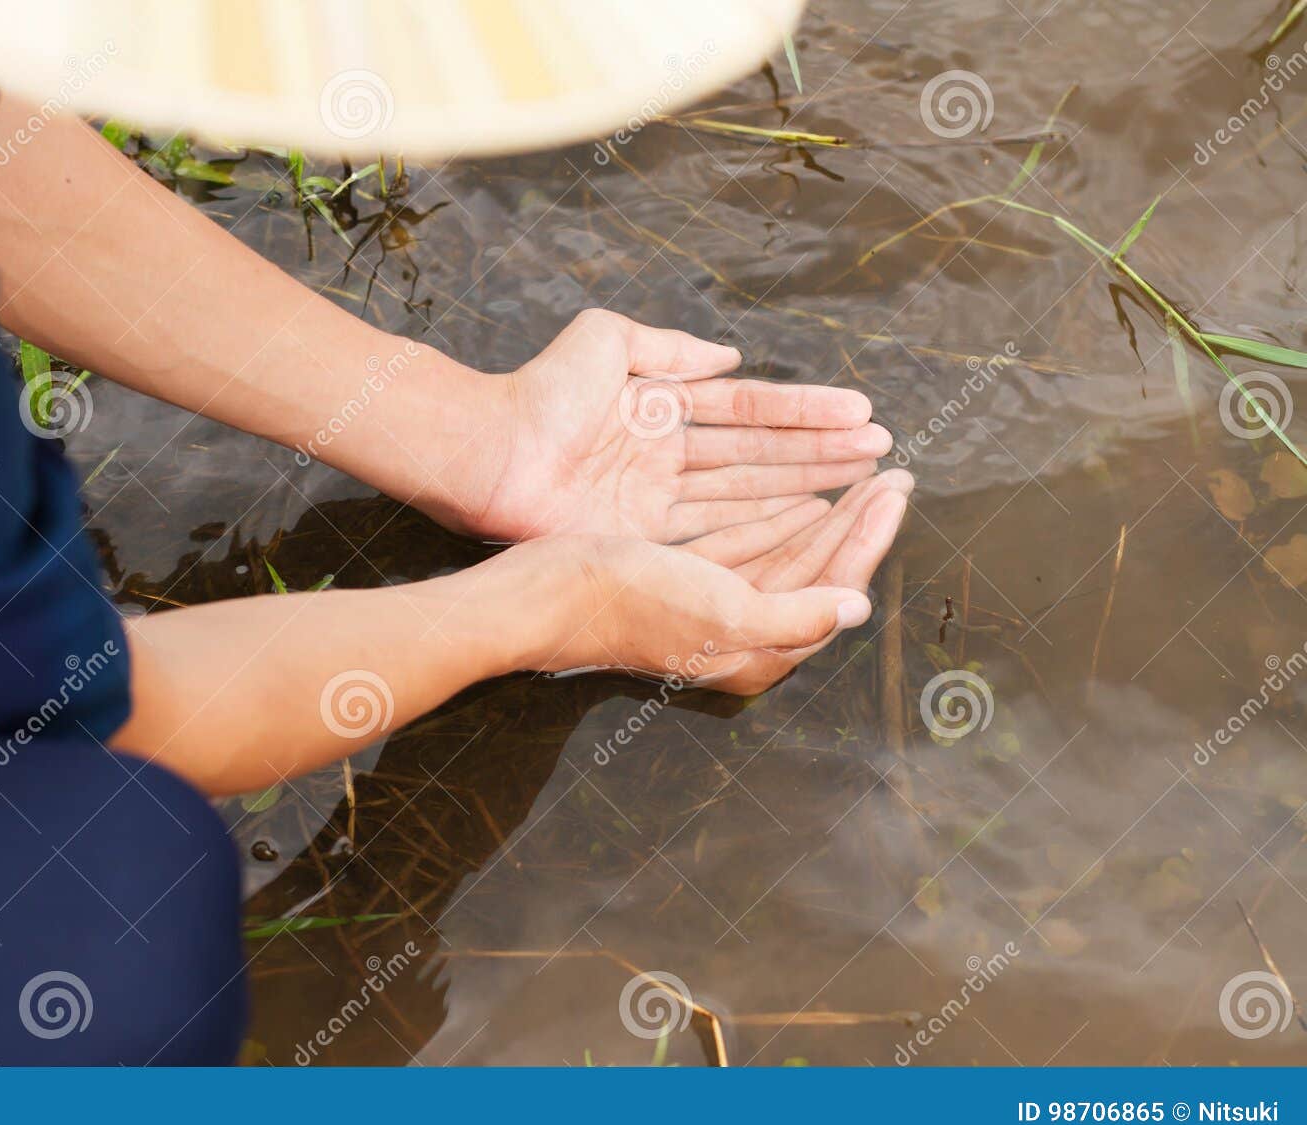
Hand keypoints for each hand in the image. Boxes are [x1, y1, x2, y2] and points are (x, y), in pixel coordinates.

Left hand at [468, 309, 891, 544]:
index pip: (747, 410)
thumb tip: (728, 356)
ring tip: (864, 479)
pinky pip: (716, 529)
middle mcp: (668, 455)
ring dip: (806, 486)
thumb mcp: (607, 341)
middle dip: (822, 452)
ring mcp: (659, 499)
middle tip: (884, 451)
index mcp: (661, 406)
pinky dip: (762, 525)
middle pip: (759, 454)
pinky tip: (810, 519)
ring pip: (748, 492)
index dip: (803, 411)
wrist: (489, 448)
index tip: (859, 412)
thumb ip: (670, 348)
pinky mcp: (644, 536)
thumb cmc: (540, 391)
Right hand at [494, 468, 911, 694]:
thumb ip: (797, 614)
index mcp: (758, 651)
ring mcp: (712, 610)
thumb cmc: (630, 602)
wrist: (546, 597)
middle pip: (818, 572)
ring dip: (826, 518)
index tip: (895, 490)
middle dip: (858, 524)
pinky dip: (778, 523)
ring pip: (787, 557)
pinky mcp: (685, 584)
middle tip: (894, 476)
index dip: (869, 539)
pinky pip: (749, 550)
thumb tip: (858, 607)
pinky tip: (803, 499)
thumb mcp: (722, 610)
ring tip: (862, 481)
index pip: (835, 589)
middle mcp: (742, 636)